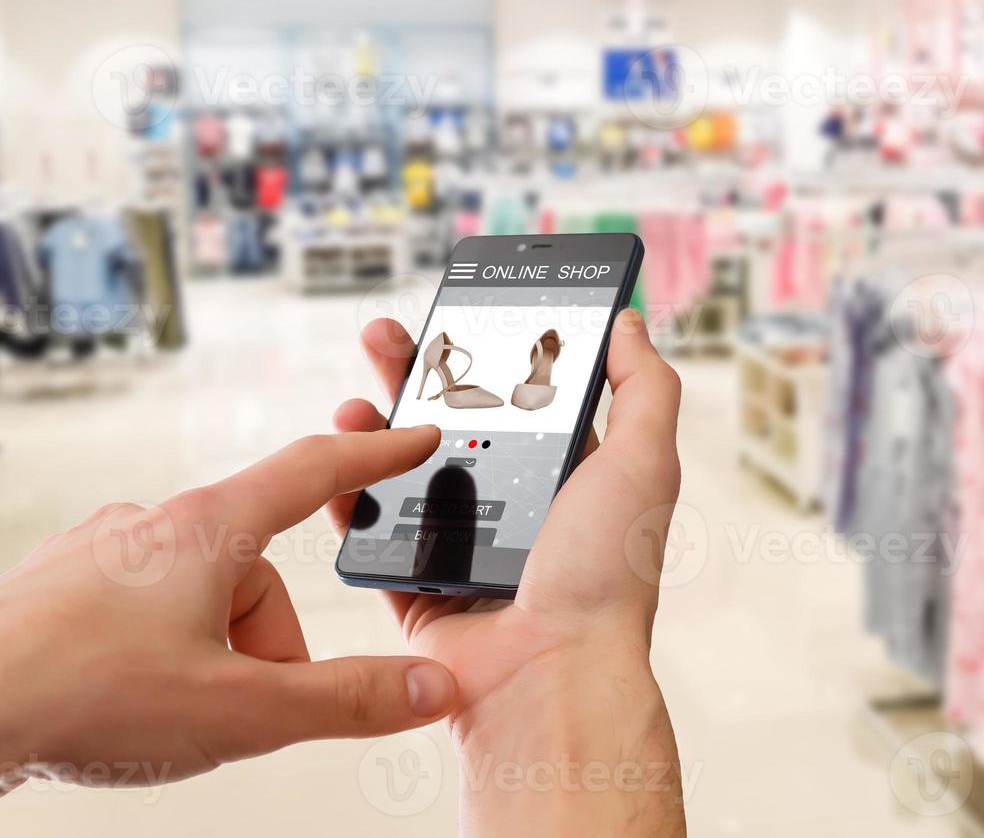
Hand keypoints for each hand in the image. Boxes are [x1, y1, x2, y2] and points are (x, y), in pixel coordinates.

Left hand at [0, 428, 458, 794]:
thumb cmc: (80, 696)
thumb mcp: (241, 712)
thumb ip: (346, 700)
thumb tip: (428, 687)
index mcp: (209, 531)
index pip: (314, 472)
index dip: (374, 457)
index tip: (411, 438)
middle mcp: (154, 527)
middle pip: (257, 574)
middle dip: (267, 648)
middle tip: (240, 710)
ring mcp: (102, 554)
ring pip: (201, 599)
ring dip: (213, 656)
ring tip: (169, 713)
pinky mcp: (63, 588)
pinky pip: (145, 612)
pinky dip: (159, 654)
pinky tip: (127, 696)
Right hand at [331, 308, 685, 836]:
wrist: (549, 675)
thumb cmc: (605, 574)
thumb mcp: (644, 462)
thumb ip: (644, 388)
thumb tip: (629, 322)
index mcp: (573, 478)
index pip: (526, 400)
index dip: (492, 355)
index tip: (459, 316)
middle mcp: (522, 510)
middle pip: (456, 428)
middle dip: (418, 377)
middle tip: (382, 336)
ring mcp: (469, 549)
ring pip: (407, 475)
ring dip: (374, 432)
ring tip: (352, 399)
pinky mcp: (424, 589)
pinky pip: (376, 538)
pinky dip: (348, 503)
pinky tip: (332, 466)